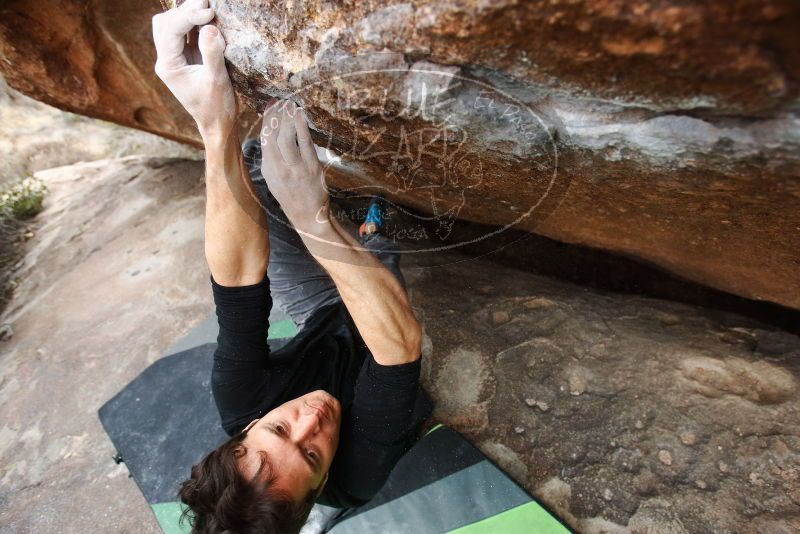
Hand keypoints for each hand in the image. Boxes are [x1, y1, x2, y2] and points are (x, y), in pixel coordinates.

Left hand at [152, 0, 235, 136]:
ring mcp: (174, 58)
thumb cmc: (216, 106)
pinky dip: (194, 23)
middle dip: (186, 10)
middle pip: (165, 23)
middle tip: (208, 3)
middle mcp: (166, 59)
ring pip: (171, 25)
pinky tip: (208, 19)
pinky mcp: (185, 57)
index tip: (210, 11)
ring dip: (187, 14)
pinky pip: (184, 32)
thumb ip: (212, 53)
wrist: (217, 123)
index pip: (171, 30)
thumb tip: (210, 27)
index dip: (189, 16)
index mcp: (168, 66)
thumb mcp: (217, 80)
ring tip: (208, 8)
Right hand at [260, 101, 330, 235]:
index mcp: (268, 169)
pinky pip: (304, 142)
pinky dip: (301, 126)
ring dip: (287, 118)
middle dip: (275, 115)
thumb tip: (270, 135)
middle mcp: (278, 168)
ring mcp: (295, 168)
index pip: (263, 139)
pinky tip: (301, 114)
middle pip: (272, 135)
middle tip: (281, 101)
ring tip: (290, 104)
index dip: (266, 120)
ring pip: (286, 136)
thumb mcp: (274, 179)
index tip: (270, 106)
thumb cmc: (291, 195)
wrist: (308, 216)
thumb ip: (271, 158)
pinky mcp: (311, 168)